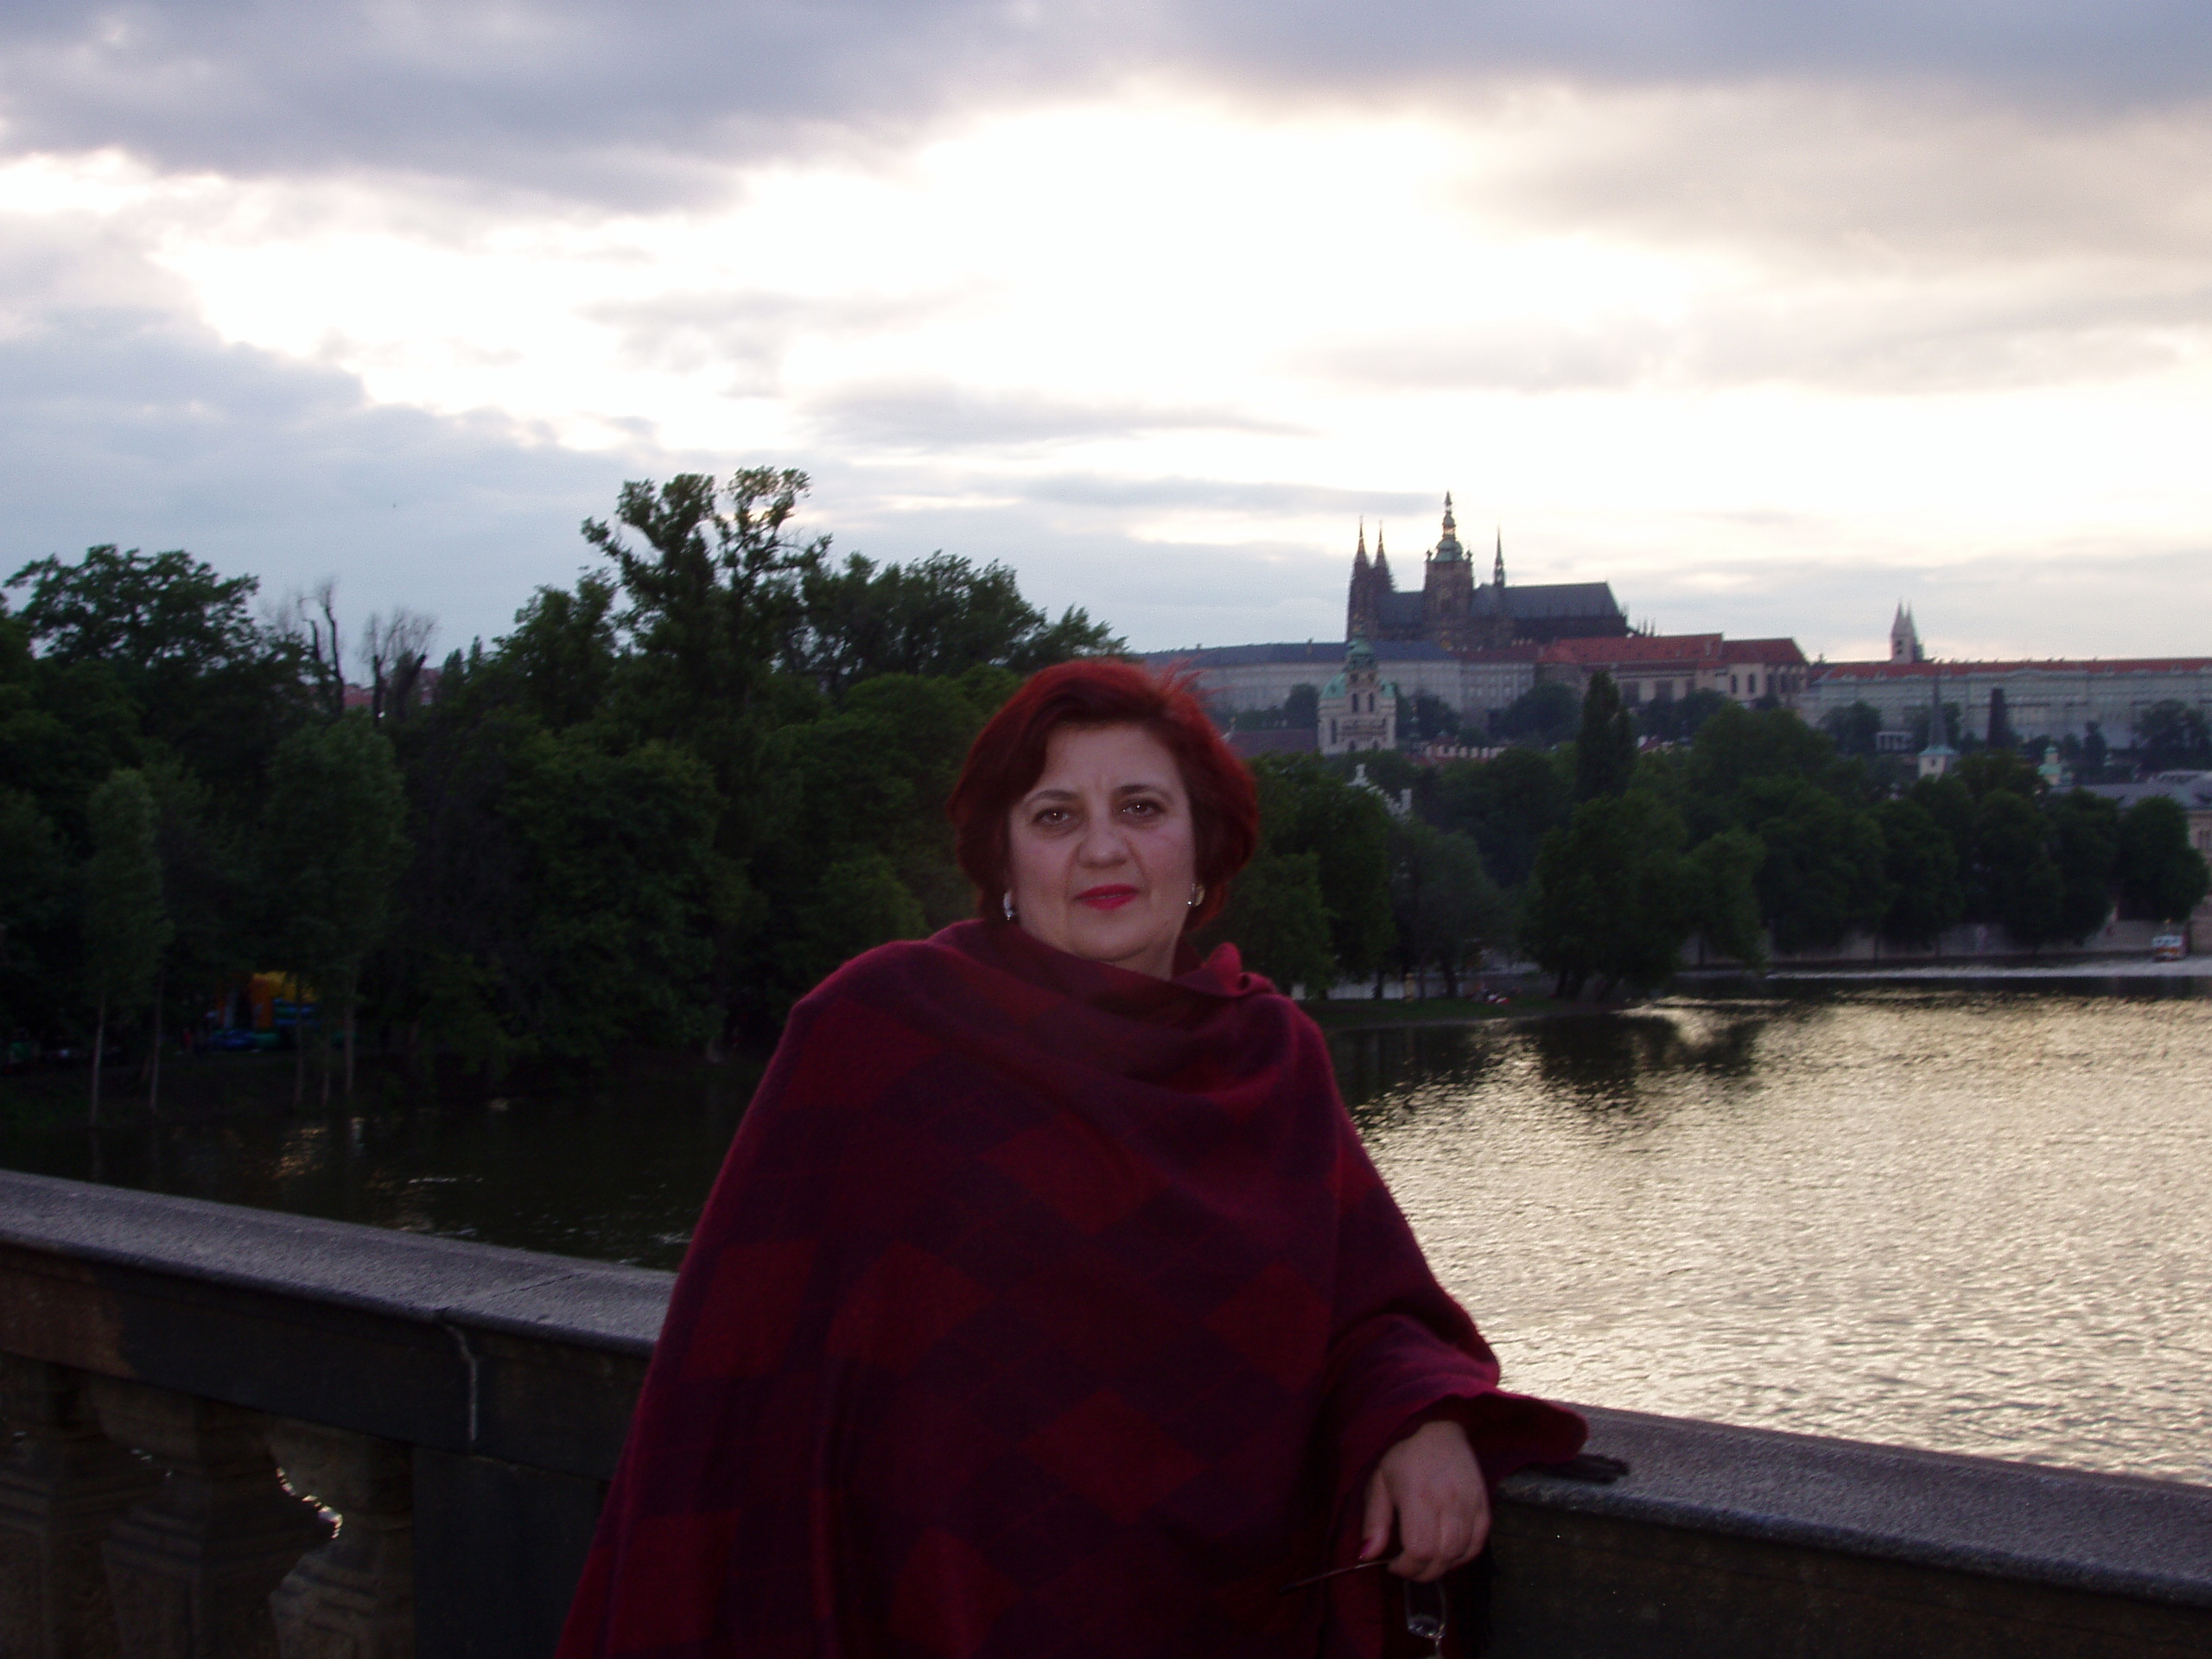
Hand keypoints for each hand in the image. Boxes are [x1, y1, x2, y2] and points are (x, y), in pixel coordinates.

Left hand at [1359, 1419, 1489, 1582]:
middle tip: (1409, 1567)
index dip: (1407, 1568)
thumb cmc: (1404, 1456)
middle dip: (1422, 1572)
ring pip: (1461, 1554)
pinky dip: (1463, 1556)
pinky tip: (1447, 1552)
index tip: (1394, 1565)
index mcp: (1419, 1496)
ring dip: (1442, 1566)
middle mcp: (1449, 1502)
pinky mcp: (1484, 1506)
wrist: (1439, 1430)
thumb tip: (1367, 1556)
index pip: (1420, 1549)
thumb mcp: (1379, 1482)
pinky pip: (1478, 1544)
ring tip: (1426, 1559)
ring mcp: (1471, 1504)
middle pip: (1442, 1558)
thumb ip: (1374, 1522)